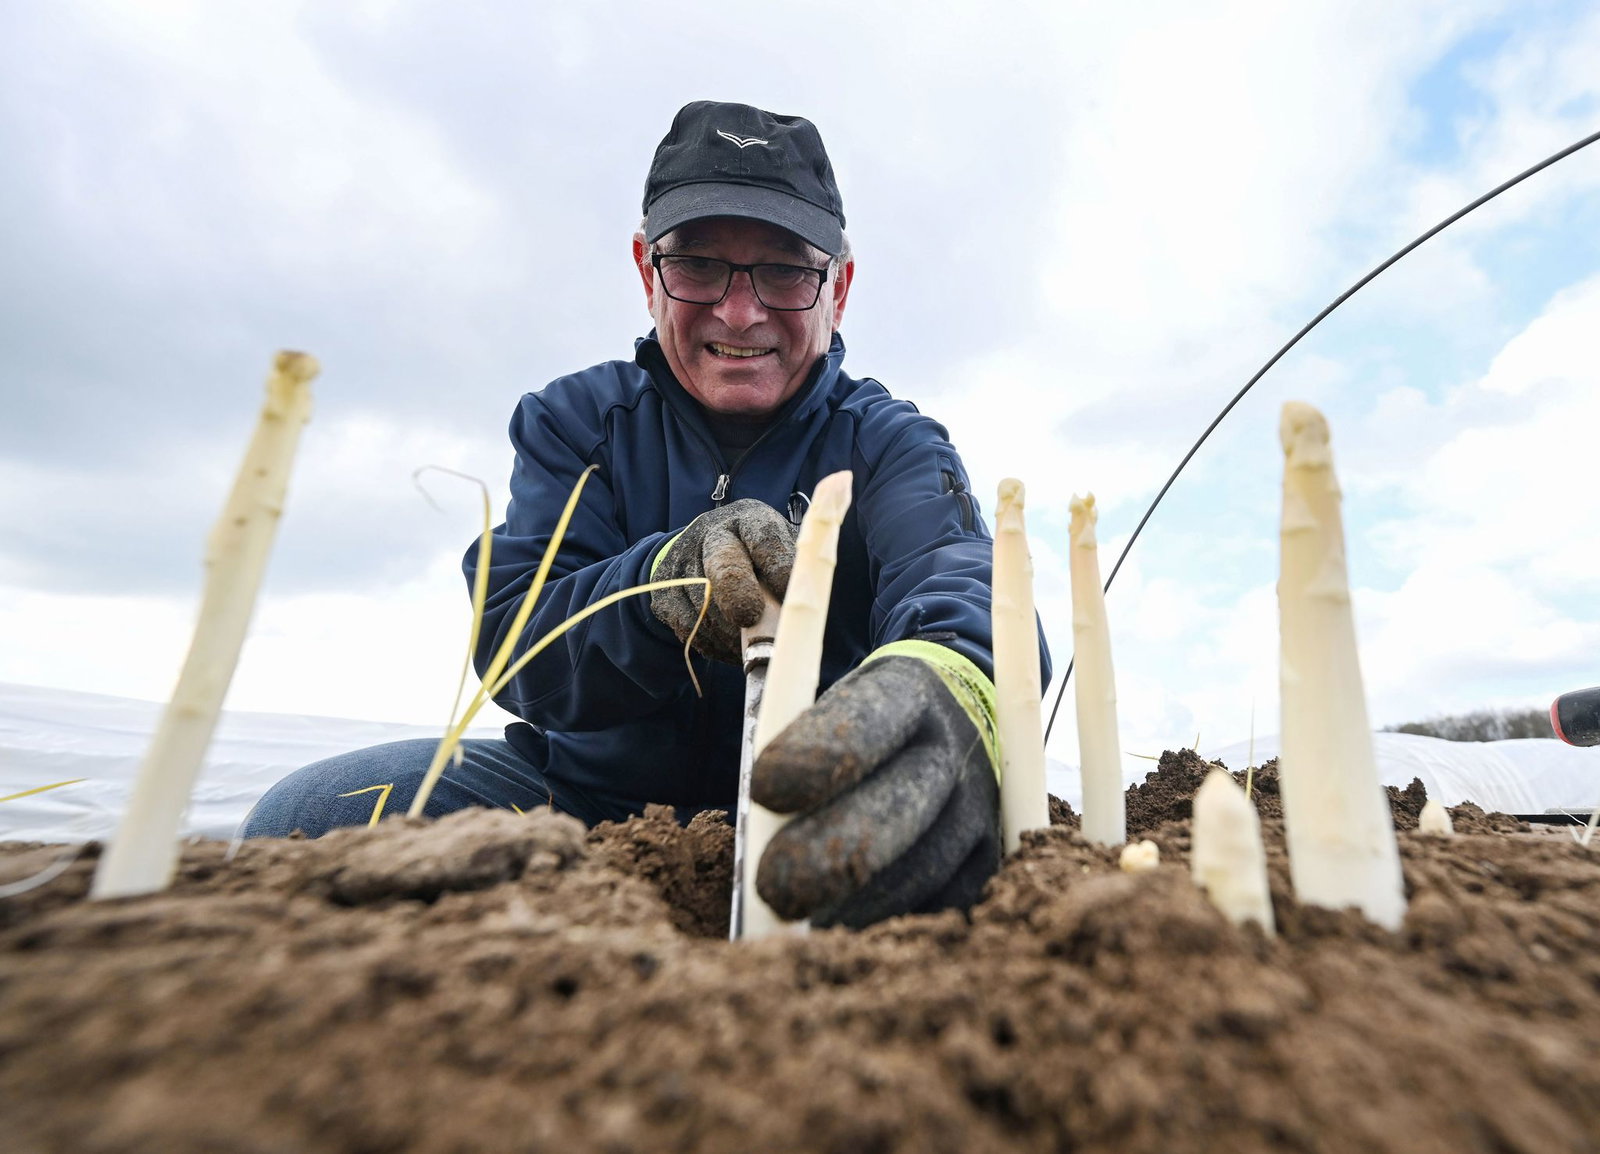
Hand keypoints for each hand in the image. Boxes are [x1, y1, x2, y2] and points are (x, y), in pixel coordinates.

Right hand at [650, 499, 797, 664]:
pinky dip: (712, 643)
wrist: (707, 548)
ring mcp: (684, 559)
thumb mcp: (780, 550)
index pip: (763, 536)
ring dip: (729, 632)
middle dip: (738, 595)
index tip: (788, 592)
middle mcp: (713, 533)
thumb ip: (791, 572)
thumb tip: (800, 611)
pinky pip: (687, 624)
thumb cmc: (759, 556)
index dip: (776, 565)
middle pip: (723, 565)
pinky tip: (730, 648)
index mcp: (749, 519)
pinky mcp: (664, 588)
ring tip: (751, 646)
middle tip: (751, 619)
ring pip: (704, 602)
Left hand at [752, 650, 1001, 927]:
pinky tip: (846, 929)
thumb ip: (802, 759)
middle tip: (774, 888)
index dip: (817, 754)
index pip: (865, 722)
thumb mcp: (836, 709)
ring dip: (855, 904)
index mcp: (908, 692)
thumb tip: (762, 835)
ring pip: (921, 869)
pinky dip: (891, 924)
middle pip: (899, 807)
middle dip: (831, 854)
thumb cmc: (866, 722)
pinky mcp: (992, 855)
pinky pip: (944, 904)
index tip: (765, 787)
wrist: (956, 715)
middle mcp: (955, 746)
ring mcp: (983, 804)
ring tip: (797, 921)